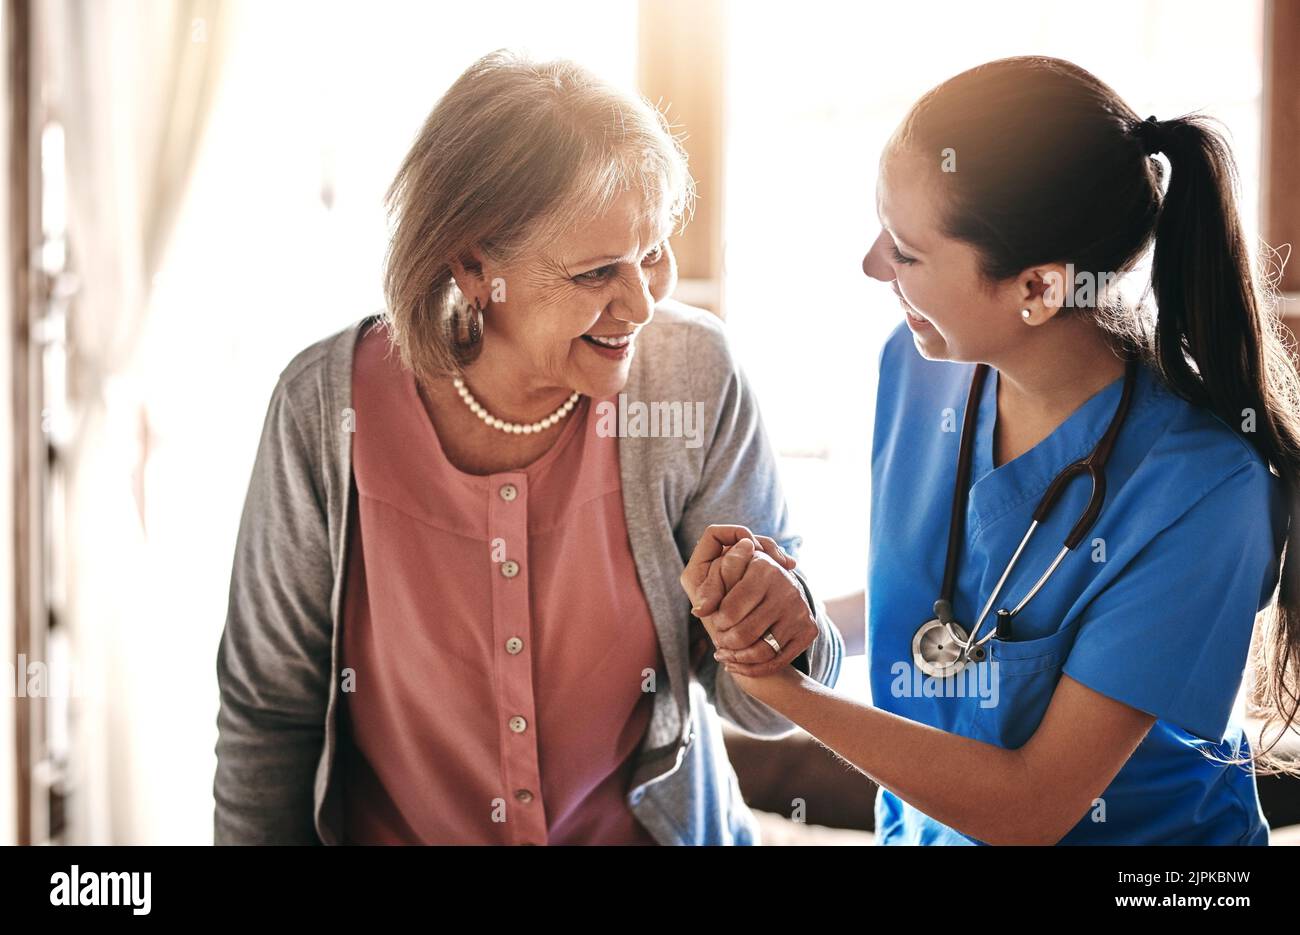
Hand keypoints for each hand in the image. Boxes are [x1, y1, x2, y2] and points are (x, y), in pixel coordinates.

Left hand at [680, 524, 817, 677]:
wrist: (780, 584)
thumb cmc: (743, 579)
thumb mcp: (724, 573)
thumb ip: (709, 589)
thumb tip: (698, 611)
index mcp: (765, 569)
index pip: (730, 610)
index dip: (718, 621)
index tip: (716, 621)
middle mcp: (787, 589)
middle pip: (745, 634)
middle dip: (725, 642)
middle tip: (719, 641)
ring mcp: (800, 612)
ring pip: (761, 652)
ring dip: (737, 659)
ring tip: (724, 655)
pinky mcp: (808, 631)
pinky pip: (777, 662)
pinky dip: (753, 670)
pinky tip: (736, 665)